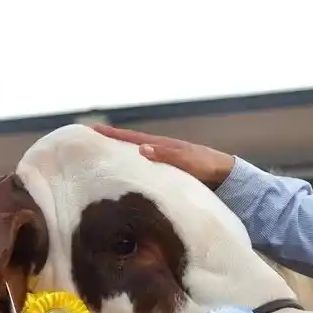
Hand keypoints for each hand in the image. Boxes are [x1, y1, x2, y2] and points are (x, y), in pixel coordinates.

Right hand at [91, 124, 235, 188]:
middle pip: (128, 147)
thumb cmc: (209, 167)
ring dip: (117, 159)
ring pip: (134, 161)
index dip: (111, 135)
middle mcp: (158, 153)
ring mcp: (161, 165)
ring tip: (97, 162)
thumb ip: (167, 155)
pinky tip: (122, 181)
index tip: (90, 130)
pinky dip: (130, 173)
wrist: (228, 179)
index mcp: (161, 146)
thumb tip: (140, 149)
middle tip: (85, 145)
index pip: (131, 138)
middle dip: (108, 145)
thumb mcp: (189, 160)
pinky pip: (142, 174)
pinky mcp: (166, 179)